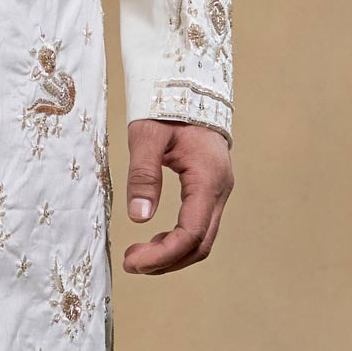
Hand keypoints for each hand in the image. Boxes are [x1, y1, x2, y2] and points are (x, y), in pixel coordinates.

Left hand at [121, 118, 231, 274]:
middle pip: (201, 244)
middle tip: (131, 263)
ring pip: (203, 239)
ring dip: (172, 254)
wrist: (190, 87)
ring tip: (139, 256)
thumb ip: (143, 175)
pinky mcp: (211, 190)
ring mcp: (219, 190)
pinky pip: (200, 226)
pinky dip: (178, 241)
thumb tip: (138, 217)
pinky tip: (154, 240)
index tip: (133, 261)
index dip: (163, 255)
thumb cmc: (167, 107)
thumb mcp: (147, 136)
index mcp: (207, 178)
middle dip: (166, 261)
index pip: (191, 233)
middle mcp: (220, 189)